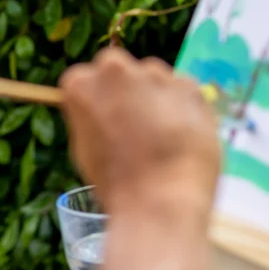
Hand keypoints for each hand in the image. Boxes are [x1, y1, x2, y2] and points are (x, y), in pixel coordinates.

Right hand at [58, 48, 219, 220]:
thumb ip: (92, 118)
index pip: (86, 79)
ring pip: (154, 77)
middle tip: (134, 125)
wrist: (160, 201)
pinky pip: (183, 90)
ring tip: (162, 135)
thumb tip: (104, 111)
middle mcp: (114, 69)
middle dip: (125, 90)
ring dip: (155, 96)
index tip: (106, 120)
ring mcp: (154, 74)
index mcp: (80, 82)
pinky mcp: (189, 86)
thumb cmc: (115, 182)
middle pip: (119, 69)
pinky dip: (183, 107)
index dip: (97, 101)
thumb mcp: (85, 147)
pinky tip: (181, 136)